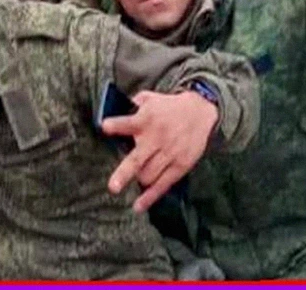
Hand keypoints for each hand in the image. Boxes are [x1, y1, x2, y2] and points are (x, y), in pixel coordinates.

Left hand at [103, 89, 217, 213]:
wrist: (200, 111)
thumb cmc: (168, 107)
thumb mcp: (149, 98)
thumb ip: (131, 104)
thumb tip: (112, 106)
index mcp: (145, 120)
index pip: (128, 123)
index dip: (117, 125)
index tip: (105, 127)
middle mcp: (156, 139)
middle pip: (137, 159)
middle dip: (124, 173)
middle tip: (113, 187)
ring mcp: (169, 154)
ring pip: (148, 175)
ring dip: (137, 180)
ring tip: (127, 182)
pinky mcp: (180, 165)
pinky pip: (163, 185)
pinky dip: (150, 197)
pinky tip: (138, 207)